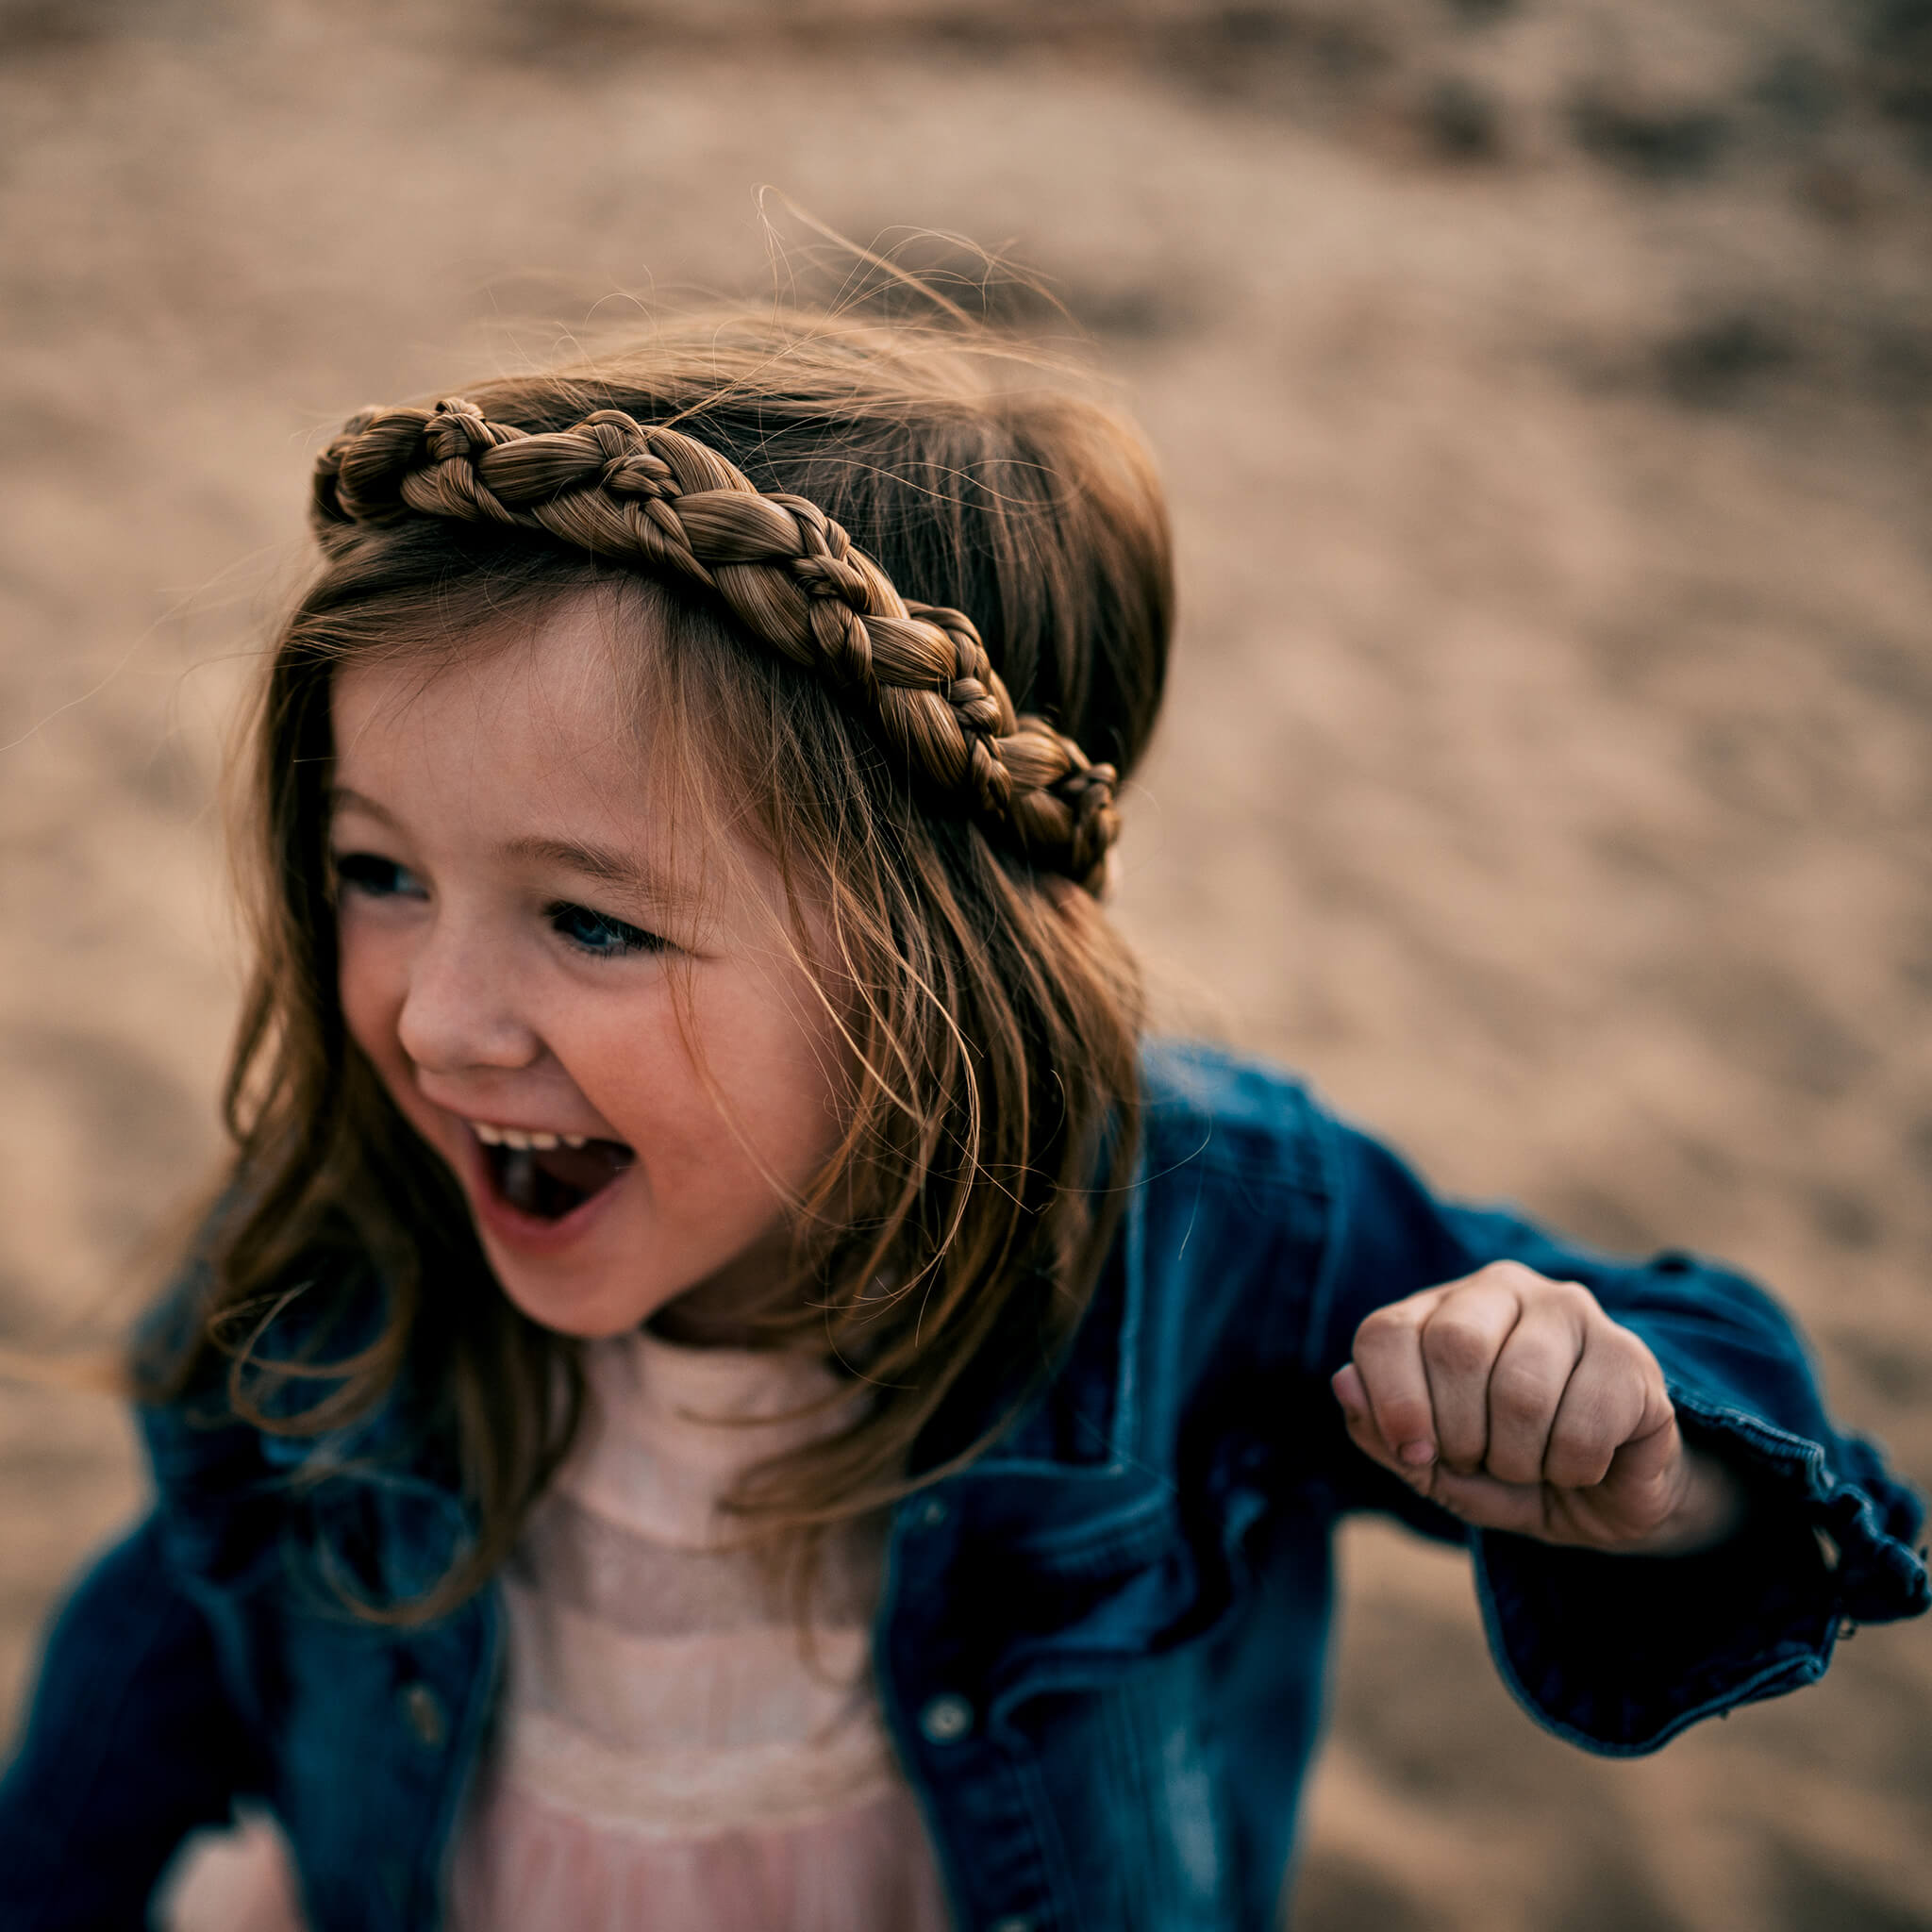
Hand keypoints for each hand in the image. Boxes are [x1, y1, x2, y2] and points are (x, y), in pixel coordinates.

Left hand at [1332, 1261, 1742, 1552]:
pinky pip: (1584, 1425)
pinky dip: (1572, 1468)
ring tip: (1532, 1465)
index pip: (1387, 1332)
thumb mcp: (1434, 1467)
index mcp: (1440, 1307)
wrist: (1608, 1500)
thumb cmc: (1507, 1472)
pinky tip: (1582, 1463)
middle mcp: (1504, 1288)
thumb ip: (1383, 1432)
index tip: (1415, 1453)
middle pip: (1455, 1348)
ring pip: (1521, 1390)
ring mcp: (1572, 1312)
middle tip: (1482, 1463)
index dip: (1392, 1403)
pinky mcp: (1630, 1355)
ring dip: (1518, 1460)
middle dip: (1460, 1434)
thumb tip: (1345, 1383)